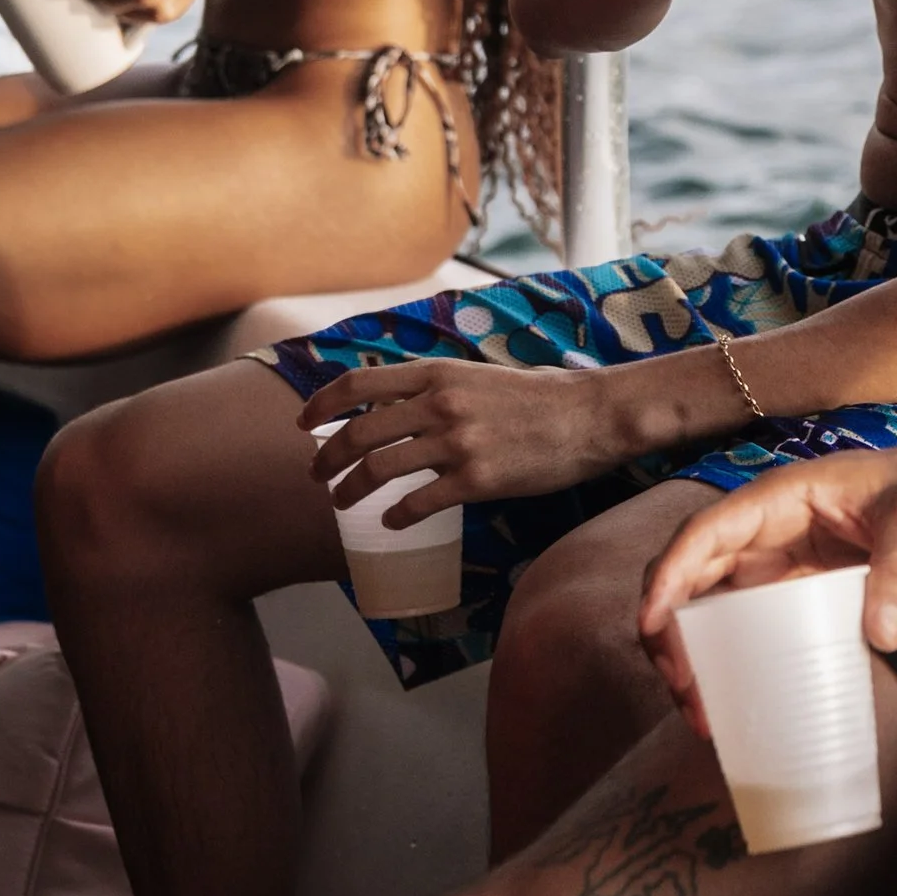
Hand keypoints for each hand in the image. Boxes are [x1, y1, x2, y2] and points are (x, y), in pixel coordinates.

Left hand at [304, 358, 639, 512]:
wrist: (592, 416)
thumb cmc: (543, 396)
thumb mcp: (481, 375)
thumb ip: (439, 387)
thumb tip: (400, 403)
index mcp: (439, 373)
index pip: (360, 383)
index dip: (323, 403)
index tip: (304, 423)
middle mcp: (440, 404)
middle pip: (360, 432)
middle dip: (328, 457)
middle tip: (317, 475)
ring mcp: (457, 443)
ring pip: (380, 470)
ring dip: (351, 490)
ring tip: (341, 502)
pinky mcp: (477, 480)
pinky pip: (419, 503)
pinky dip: (397, 515)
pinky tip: (392, 522)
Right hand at [636, 435, 896, 725]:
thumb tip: (881, 635)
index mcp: (778, 499)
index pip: (705, 534)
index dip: (670, 576)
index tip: (653, 625)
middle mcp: (761, 530)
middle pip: (688, 575)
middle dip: (669, 632)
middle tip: (684, 692)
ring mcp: (770, 562)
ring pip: (704, 606)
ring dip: (688, 654)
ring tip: (701, 713)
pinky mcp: (786, 592)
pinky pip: (738, 625)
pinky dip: (723, 660)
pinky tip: (728, 701)